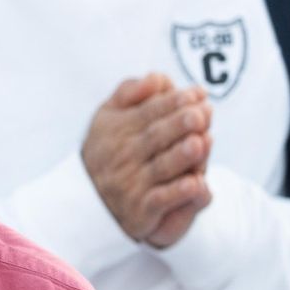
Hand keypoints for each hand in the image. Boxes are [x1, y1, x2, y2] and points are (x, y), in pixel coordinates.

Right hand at [83, 75, 213, 247]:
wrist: (89, 200)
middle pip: (155, 138)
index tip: (196, 94)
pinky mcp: (141, 211)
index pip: (147, 113)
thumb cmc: (110, 150)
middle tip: (201, 114)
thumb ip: (131, 92)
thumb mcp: (109, 116)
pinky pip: (161, 201)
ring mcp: (131, 185)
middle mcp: (122, 157)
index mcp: (116, 129)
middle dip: (178, 125)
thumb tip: (159, 77)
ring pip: (161, 168)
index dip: (171, 103)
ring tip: (200, 142)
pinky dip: (178, 194)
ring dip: (181, 157)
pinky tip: (196, 183)